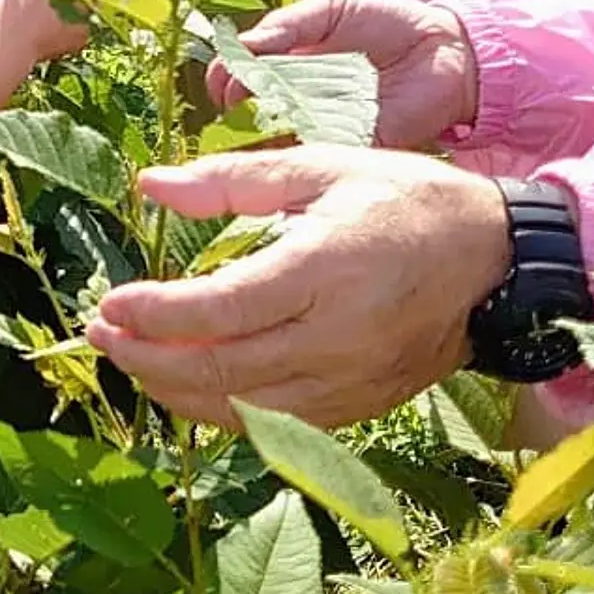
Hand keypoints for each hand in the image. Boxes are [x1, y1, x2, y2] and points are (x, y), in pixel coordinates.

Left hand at [85, 148, 510, 426]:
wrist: (494, 259)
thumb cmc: (402, 200)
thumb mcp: (319, 167)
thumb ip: (230, 180)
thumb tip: (149, 186)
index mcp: (324, 270)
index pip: (222, 310)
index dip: (157, 315)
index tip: (109, 304)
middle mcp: (337, 338)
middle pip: (223, 371)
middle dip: (148, 359)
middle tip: (99, 336)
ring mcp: (352, 382)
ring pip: (245, 410)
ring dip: (176, 393)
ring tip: (131, 360)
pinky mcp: (362, 406)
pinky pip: (279, 427)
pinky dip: (225, 413)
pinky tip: (189, 388)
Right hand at [207, 0, 476, 149]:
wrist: (449, 48)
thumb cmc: (389, 20)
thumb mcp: (333, 8)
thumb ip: (290, 25)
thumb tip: (244, 45)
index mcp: (285, 58)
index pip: (239, 72)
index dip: (225, 77)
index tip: (224, 82)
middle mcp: (297, 95)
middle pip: (249, 111)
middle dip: (236, 110)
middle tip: (236, 106)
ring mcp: (323, 123)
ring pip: (278, 138)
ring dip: (261, 135)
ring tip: (257, 127)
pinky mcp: (355, 145)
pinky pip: (321, 153)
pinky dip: (303, 151)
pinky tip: (293, 142)